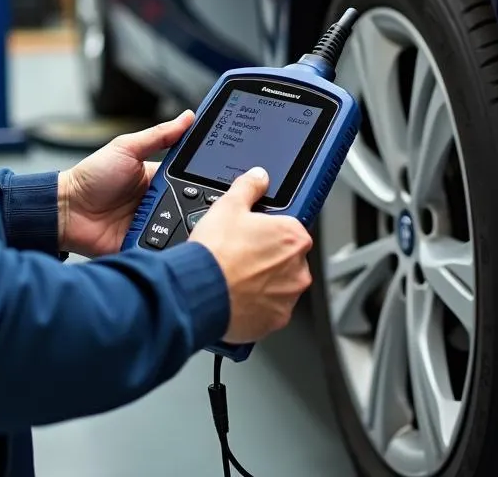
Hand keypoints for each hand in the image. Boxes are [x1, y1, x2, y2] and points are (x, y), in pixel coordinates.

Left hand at [58, 111, 193, 257]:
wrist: (67, 210)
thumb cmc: (92, 176)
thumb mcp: (126, 148)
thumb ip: (159, 135)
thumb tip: (187, 117)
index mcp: (158, 177)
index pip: (190, 177)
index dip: (204, 177)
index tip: (221, 175)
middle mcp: (159, 201)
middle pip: (190, 205)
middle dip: (199, 205)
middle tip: (202, 201)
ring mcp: (152, 224)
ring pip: (181, 227)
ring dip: (185, 224)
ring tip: (186, 219)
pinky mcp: (144, 244)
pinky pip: (164, 246)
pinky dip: (169, 244)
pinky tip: (176, 240)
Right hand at [189, 168, 312, 344]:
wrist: (199, 290)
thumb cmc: (216, 251)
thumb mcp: (229, 206)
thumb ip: (249, 187)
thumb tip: (258, 177)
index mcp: (293, 237)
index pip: (291, 230)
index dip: (270, 231)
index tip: (257, 236)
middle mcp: (299, 268)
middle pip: (286, 259)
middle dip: (268, 257)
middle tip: (242, 255)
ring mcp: (289, 296)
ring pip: (280, 285)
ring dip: (264, 282)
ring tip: (237, 277)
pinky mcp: (276, 320)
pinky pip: (270, 309)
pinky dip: (257, 305)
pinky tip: (237, 295)